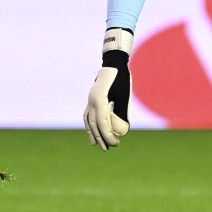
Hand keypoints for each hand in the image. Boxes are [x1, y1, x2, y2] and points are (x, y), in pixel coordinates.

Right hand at [83, 28, 132, 150]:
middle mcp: (92, 101)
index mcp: (100, 100)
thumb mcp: (124, 95)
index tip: (115, 144)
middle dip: (101, 138)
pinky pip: (87, 115)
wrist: (114, 64)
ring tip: (97, 145)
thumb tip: (123, 130)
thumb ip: (121, 111)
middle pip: (94, 124)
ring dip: (93, 133)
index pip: (103, 123)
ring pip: (88, 121)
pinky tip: (92, 131)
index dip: (108, 136)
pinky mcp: (90, 98)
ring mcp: (89, 99)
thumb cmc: (122, 79)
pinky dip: (89, 125)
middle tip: (109, 148)